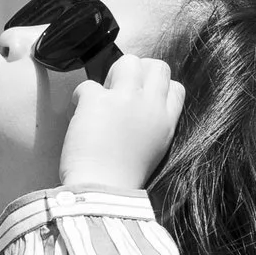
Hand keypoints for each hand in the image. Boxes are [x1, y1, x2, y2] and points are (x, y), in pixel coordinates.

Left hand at [59, 52, 184, 194]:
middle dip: (138, 73)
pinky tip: (79, 113)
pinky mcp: (97, 101)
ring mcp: (125, 100)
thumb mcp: (155, 150)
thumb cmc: (122, 179)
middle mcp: (150, 106)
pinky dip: (80, 97)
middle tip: (120, 93)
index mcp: (166, 122)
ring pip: (128, 61)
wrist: (102, 193)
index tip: (142, 98)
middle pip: (156, 65)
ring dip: (112, 74)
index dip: (157, 87)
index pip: (175, 86)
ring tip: (103, 97)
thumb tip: (140, 106)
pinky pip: (88, 84)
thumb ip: (153, 124)